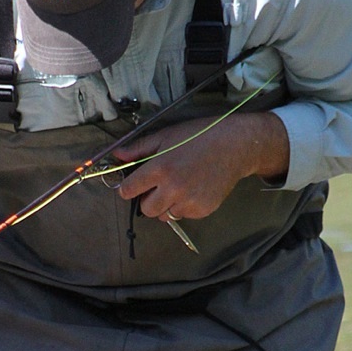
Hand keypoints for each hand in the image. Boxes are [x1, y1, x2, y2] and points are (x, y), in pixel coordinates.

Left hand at [112, 111, 289, 220]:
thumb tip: (116, 156)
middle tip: (159, 186)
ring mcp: (189, 201)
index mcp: (160, 168)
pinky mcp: (203, 210)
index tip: (133, 185)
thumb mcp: (166, 136)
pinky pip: (184, 215)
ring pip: (165, 215)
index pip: (129, 190)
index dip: (128, 188)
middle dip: (148, 200)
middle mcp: (173, 188)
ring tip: (179, 186)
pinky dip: (184, 206)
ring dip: (166, 205)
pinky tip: (194, 189)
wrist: (235, 146)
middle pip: (146, 209)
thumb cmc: (199, 136)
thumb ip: (139, 149)